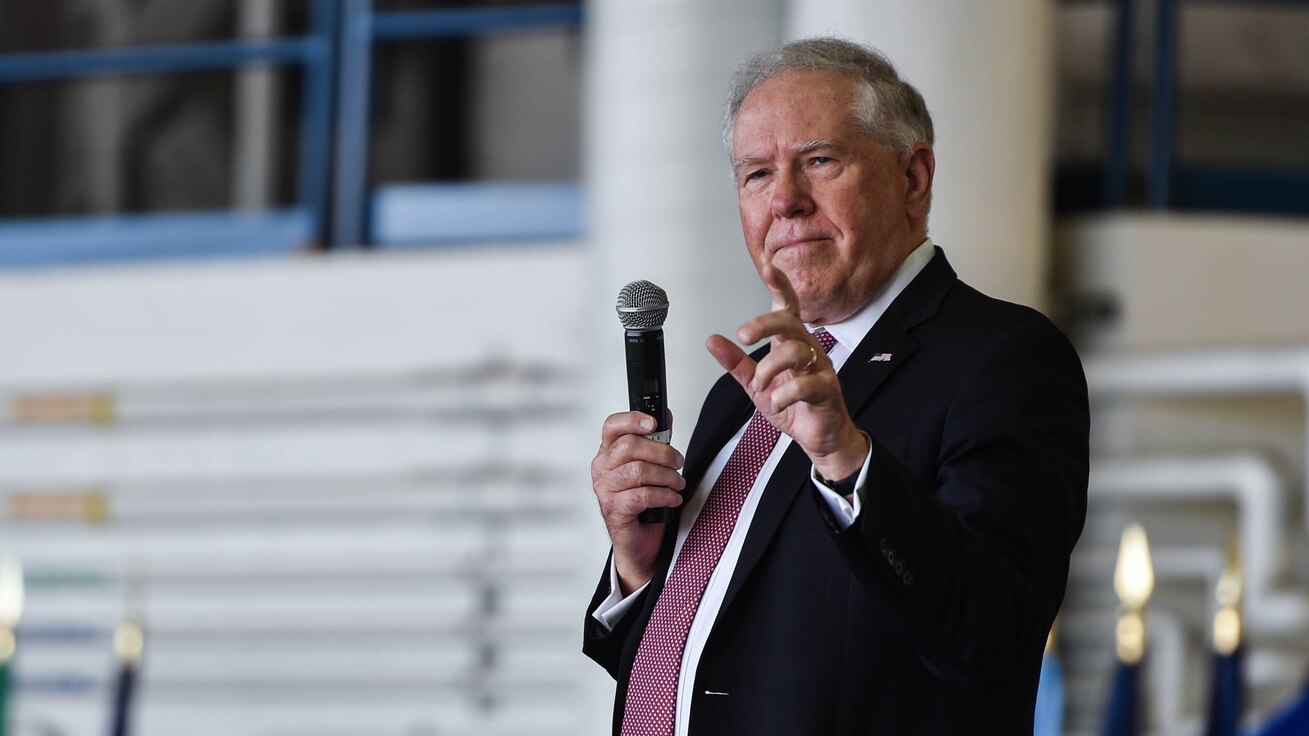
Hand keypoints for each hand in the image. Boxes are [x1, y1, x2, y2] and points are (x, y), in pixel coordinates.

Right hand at [591, 410, 685, 594]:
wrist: (640, 542)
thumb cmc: (642, 503)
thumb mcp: (650, 467)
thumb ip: (656, 441)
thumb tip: (665, 415)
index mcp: (608, 453)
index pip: (612, 426)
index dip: (632, 420)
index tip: (653, 423)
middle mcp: (602, 469)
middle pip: (629, 446)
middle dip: (662, 452)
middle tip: (678, 462)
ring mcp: (605, 490)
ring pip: (638, 471)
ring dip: (666, 476)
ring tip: (677, 484)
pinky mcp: (614, 509)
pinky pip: (642, 495)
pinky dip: (664, 495)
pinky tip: (672, 498)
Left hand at [705, 263, 867, 480]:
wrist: (818, 436)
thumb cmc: (794, 405)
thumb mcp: (755, 384)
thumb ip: (736, 363)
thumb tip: (712, 341)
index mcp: (790, 343)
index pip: (787, 307)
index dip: (779, 286)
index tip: (768, 266)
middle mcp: (807, 349)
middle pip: (790, 323)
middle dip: (764, 325)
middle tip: (743, 336)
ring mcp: (820, 368)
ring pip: (795, 351)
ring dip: (769, 369)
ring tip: (762, 385)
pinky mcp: (827, 390)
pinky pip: (806, 384)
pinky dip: (785, 395)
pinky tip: (778, 402)